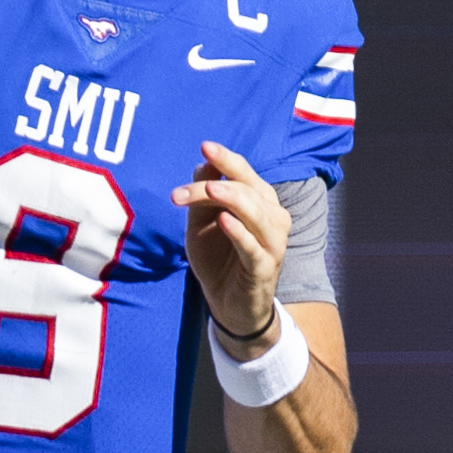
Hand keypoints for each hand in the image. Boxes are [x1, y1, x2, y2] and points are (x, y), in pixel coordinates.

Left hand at [174, 139, 288, 349]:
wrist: (229, 305)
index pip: (244, 173)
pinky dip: (240, 232)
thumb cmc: (218, 259)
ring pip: (255, 213)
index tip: (204, 147)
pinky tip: (225, 221)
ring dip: (231, 199)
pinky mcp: (265, 268)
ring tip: (210, 190)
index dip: (226, 159)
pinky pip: (253, 247)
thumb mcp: (202, 223)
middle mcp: (273, 217)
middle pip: (245, 190)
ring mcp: (273, 243)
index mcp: (260, 201)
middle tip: (179, 193)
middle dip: (211, 186)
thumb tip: (201, 162)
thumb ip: (202, 195)